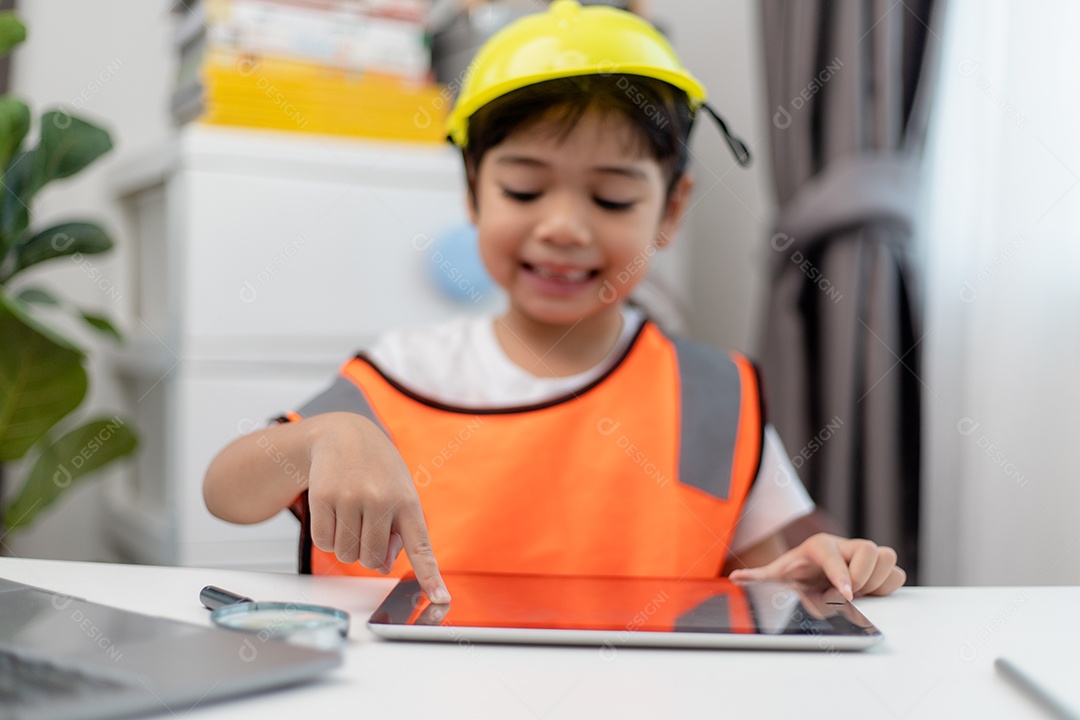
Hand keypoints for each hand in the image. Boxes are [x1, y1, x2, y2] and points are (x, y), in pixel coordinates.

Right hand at [306, 413, 449, 603]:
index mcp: (407, 502)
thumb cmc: (377, 470)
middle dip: (368, 553)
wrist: (344, 434)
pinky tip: (334, 513)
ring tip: (351, 517)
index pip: (421, 547)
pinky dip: (327, 537)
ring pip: (346, 554)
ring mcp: (350, 498)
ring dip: (347, 546)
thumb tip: (383, 564)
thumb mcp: (399, 493)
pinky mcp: (322, 497)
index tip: (441, 599)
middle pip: (372, 560)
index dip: (430, 576)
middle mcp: (381, 500)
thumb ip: (399, 531)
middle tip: (367, 527)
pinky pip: (323, 542)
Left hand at [728, 533, 905, 599]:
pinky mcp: (880, 568)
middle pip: (870, 550)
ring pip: (888, 558)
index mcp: (820, 546)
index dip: (841, 574)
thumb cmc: (797, 570)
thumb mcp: (777, 573)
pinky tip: (870, 595)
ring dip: (877, 581)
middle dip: (862, 577)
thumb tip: (735, 576)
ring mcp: (865, 555)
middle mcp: (845, 546)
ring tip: (858, 594)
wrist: (814, 569)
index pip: (833, 554)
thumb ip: (758, 576)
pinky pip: (897, 574)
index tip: (846, 594)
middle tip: (847, 596)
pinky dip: (888, 587)